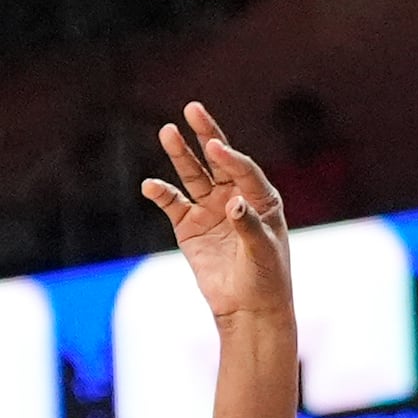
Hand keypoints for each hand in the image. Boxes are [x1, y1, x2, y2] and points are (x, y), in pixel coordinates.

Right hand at [141, 100, 291, 324]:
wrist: (248, 308)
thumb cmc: (266, 278)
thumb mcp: (263, 252)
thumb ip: (248, 225)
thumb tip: (233, 203)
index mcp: (260, 197)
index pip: (243, 169)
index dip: (230, 157)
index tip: (216, 147)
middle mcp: (234, 196)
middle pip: (217, 160)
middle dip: (205, 134)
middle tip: (192, 109)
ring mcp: (210, 210)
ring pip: (193, 175)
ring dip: (180, 155)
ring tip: (167, 132)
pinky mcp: (189, 227)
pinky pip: (172, 204)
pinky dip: (161, 193)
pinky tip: (151, 185)